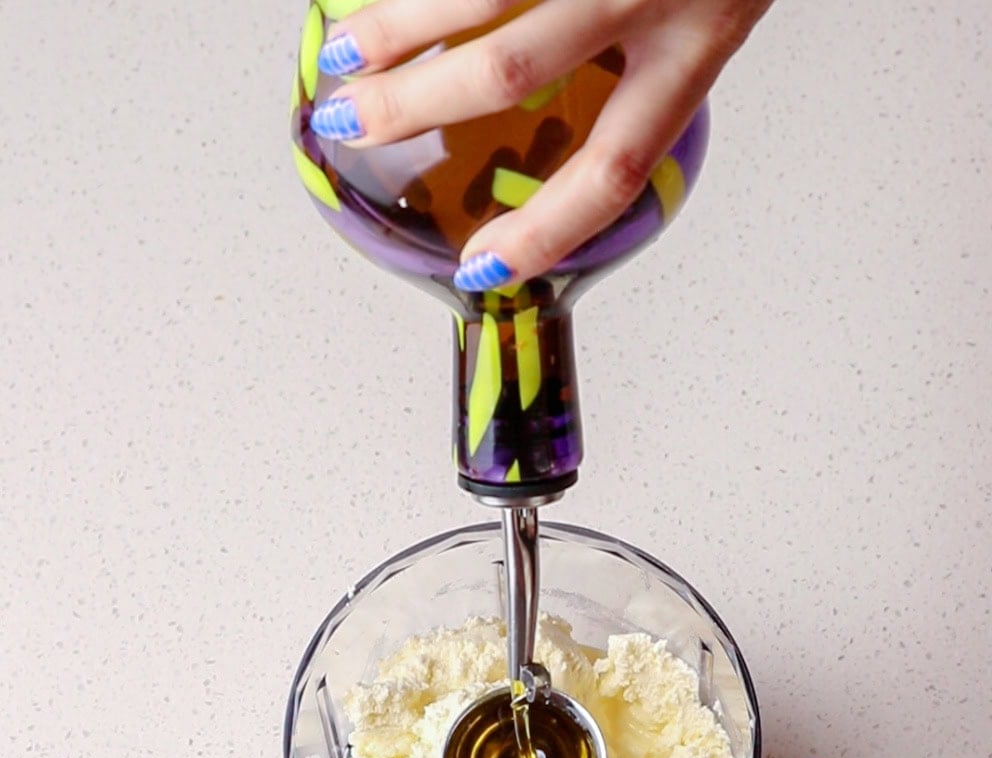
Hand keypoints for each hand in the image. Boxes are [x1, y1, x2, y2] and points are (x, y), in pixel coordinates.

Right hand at [312, 0, 774, 282]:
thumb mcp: (709, 19)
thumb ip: (646, 70)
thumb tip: (546, 120)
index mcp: (694, 53)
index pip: (612, 171)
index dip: (542, 230)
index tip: (481, 268)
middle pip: (513, 70)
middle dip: (416, 105)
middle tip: (352, 126)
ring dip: (396, 27)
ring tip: (343, 54)